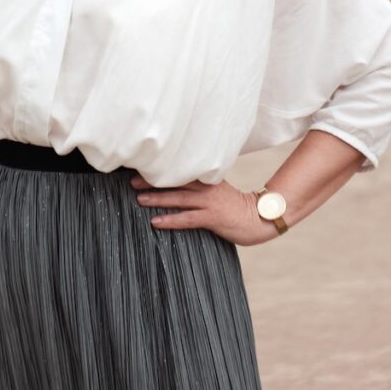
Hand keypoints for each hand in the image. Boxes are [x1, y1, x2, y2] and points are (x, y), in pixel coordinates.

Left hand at [130, 173, 278, 245]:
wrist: (258, 218)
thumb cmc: (235, 206)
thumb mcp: (218, 190)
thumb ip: (200, 186)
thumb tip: (179, 186)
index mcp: (207, 179)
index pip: (180, 171)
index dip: (161, 170)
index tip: (142, 167)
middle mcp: (206, 187)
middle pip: (175, 181)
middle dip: (153, 181)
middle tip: (132, 181)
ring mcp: (209, 202)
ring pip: (178, 198)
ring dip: (157, 198)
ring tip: (139, 199)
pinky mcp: (212, 218)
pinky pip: (187, 219)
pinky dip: (170, 219)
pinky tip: (155, 222)